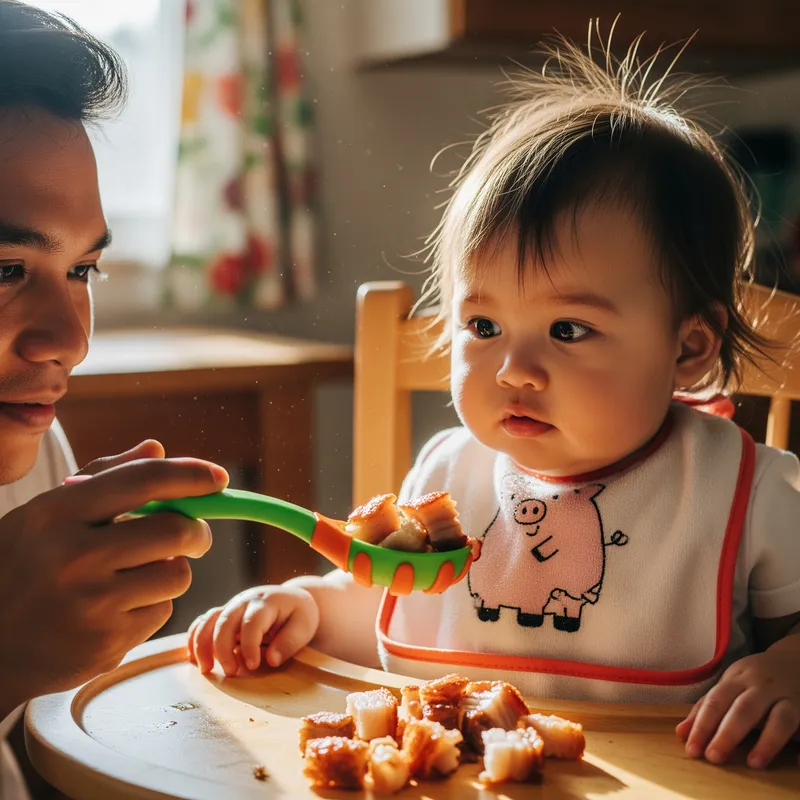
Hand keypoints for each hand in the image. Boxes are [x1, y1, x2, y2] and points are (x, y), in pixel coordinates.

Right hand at [0, 440, 228, 715]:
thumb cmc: (23, 566)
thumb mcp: (46, 515)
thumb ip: (103, 477)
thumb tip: (158, 449)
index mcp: (56, 514)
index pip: (141, 482)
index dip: (189, 475)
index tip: (218, 476)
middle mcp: (73, 557)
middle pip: (174, 530)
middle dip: (196, 530)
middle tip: (194, 535)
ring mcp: (90, 604)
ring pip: (177, 574)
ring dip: (173, 570)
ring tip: (143, 573)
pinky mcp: (106, 643)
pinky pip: (162, 611)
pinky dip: (153, 604)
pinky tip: (121, 607)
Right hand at [188, 585, 319, 675]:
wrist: (291, 599)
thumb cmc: (299, 614)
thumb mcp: (304, 625)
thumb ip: (290, 642)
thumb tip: (272, 660)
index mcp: (267, 602)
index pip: (253, 622)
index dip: (250, 645)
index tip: (253, 666)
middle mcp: (245, 601)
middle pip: (225, 621)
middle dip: (223, 649)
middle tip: (230, 673)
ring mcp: (232, 606)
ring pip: (209, 620)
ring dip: (202, 644)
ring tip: (206, 669)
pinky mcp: (224, 614)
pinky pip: (203, 621)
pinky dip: (194, 637)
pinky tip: (193, 657)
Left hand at [676, 650, 799, 767]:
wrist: (796, 658)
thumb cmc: (755, 678)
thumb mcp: (730, 685)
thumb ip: (707, 708)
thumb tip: (681, 733)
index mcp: (738, 678)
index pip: (716, 701)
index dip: (702, 725)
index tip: (692, 749)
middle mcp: (763, 686)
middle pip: (745, 709)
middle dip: (728, 734)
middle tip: (713, 757)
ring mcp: (790, 696)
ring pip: (781, 718)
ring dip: (768, 741)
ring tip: (753, 763)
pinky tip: (798, 762)